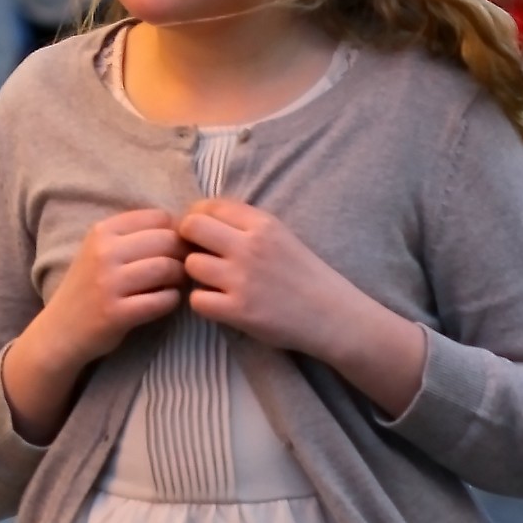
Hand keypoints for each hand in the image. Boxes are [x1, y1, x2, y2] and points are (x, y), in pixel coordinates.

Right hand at [1, 209, 183, 442]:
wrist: (60, 330)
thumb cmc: (89, 287)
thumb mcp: (100, 250)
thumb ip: (134, 236)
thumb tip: (186, 229)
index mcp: (101, 231)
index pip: (159, 217)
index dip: (175, 231)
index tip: (171, 249)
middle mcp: (103, 252)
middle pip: (168, 240)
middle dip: (182, 255)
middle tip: (178, 270)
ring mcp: (109, 283)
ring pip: (168, 268)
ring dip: (179, 278)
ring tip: (171, 285)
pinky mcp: (117, 313)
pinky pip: (163, 300)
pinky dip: (171, 301)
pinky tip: (162, 302)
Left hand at [178, 198, 424, 413]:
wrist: (335, 316)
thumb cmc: (305, 276)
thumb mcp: (281, 236)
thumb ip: (245, 225)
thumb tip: (200, 217)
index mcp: (263, 224)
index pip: (208, 206)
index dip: (197, 218)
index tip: (202, 234)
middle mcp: (251, 246)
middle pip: (190, 227)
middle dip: (187, 240)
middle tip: (198, 255)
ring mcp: (243, 279)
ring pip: (190, 264)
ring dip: (196, 275)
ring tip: (214, 282)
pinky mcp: (239, 310)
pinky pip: (197, 300)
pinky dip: (204, 303)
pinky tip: (220, 303)